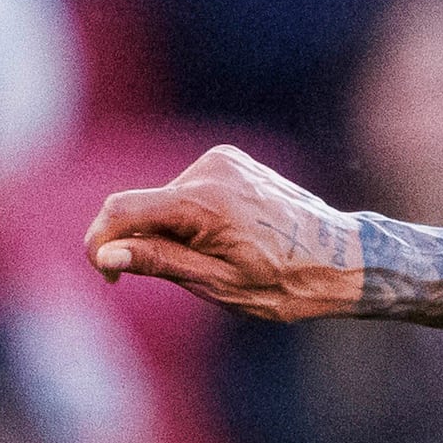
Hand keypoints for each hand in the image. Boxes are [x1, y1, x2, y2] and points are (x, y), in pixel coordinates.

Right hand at [85, 145, 371, 324]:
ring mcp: (222, 160)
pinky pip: (191, 189)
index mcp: (203, 204)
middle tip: (189, 275)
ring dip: (177, 229)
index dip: (101, 241)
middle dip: (148, 241)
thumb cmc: (285, 282)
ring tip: (225, 255)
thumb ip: (159, 262)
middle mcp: (209, 170)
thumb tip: (107, 252)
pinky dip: (195, 214)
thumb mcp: (218, 284)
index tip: (106, 272)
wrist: (342, 258)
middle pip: (145, 206)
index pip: (122, 210)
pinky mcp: (231, 159)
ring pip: (168, 199)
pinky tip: (233, 234)